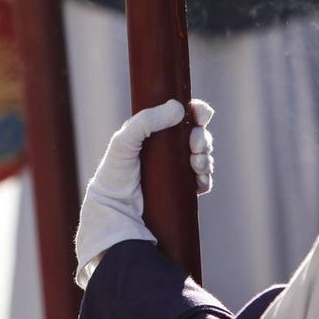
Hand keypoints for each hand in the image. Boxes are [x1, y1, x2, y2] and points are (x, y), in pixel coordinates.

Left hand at [74, 98, 214, 287]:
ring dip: (206, 158)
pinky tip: (200, 179)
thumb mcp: (125, 140)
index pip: (184, 116)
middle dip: (202, 138)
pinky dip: (205, 178)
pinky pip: (203, 181)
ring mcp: (176, 170)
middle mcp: (168, 149)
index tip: (202, 114)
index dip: (197, 112)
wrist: (113, 210)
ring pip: (203, 157)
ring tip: (196, 163)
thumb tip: (179, 109)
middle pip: (198, 135)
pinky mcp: (182, 191)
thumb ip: (147, 120)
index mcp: (156, 132)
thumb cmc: (114, 172)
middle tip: (195, 145)